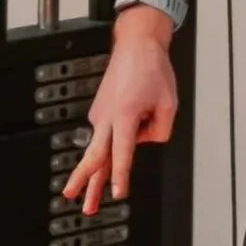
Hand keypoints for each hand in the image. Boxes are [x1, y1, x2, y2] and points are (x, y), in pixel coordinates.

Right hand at [62, 10, 177, 214]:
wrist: (136, 45)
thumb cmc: (152, 70)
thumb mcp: (169, 103)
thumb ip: (160, 131)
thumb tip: (144, 141)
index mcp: (125, 114)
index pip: (123, 152)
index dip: (120, 175)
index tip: (117, 193)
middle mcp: (107, 116)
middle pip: (94, 155)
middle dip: (84, 181)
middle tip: (77, 200)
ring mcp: (100, 114)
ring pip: (101, 147)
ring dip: (99, 169)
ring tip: (89, 199)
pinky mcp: (99, 111)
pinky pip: (111, 132)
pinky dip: (121, 134)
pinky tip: (135, 115)